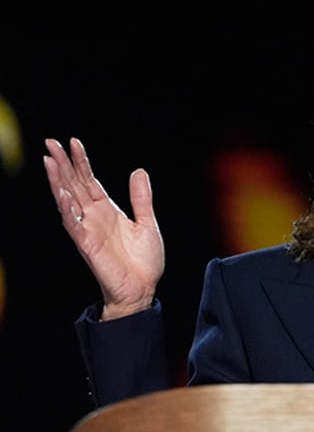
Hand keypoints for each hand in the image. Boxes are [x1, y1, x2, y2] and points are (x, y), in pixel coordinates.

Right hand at [43, 137, 164, 319]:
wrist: (144, 289)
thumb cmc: (143, 261)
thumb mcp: (147, 223)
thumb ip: (141, 198)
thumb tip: (139, 171)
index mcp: (108, 210)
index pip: (89, 180)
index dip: (81, 162)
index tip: (73, 142)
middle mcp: (94, 217)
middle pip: (74, 185)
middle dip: (62, 164)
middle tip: (50, 142)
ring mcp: (89, 230)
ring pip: (68, 201)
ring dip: (58, 181)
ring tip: (49, 161)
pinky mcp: (87, 246)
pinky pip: (74, 225)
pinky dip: (68, 210)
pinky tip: (63, 194)